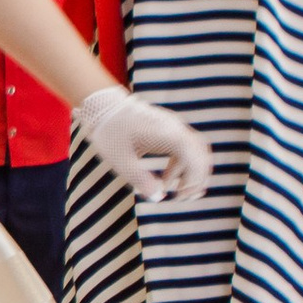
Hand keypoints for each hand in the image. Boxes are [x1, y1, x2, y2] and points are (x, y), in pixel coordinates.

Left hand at [74, 84, 210, 204]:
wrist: (102, 104)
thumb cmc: (109, 130)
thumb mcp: (120, 159)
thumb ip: (139, 178)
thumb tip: (158, 197)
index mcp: (167, 134)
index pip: (195, 158)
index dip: (193, 180)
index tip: (180, 197)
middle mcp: (176, 127)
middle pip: (201, 155)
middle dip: (196, 179)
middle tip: (181, 198)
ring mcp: (174, 126)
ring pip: (195, 151)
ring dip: (190, 172)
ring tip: (174, 191)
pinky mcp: (168, 128)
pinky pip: (184, 148)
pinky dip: (181, 165)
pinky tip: (166, 179)